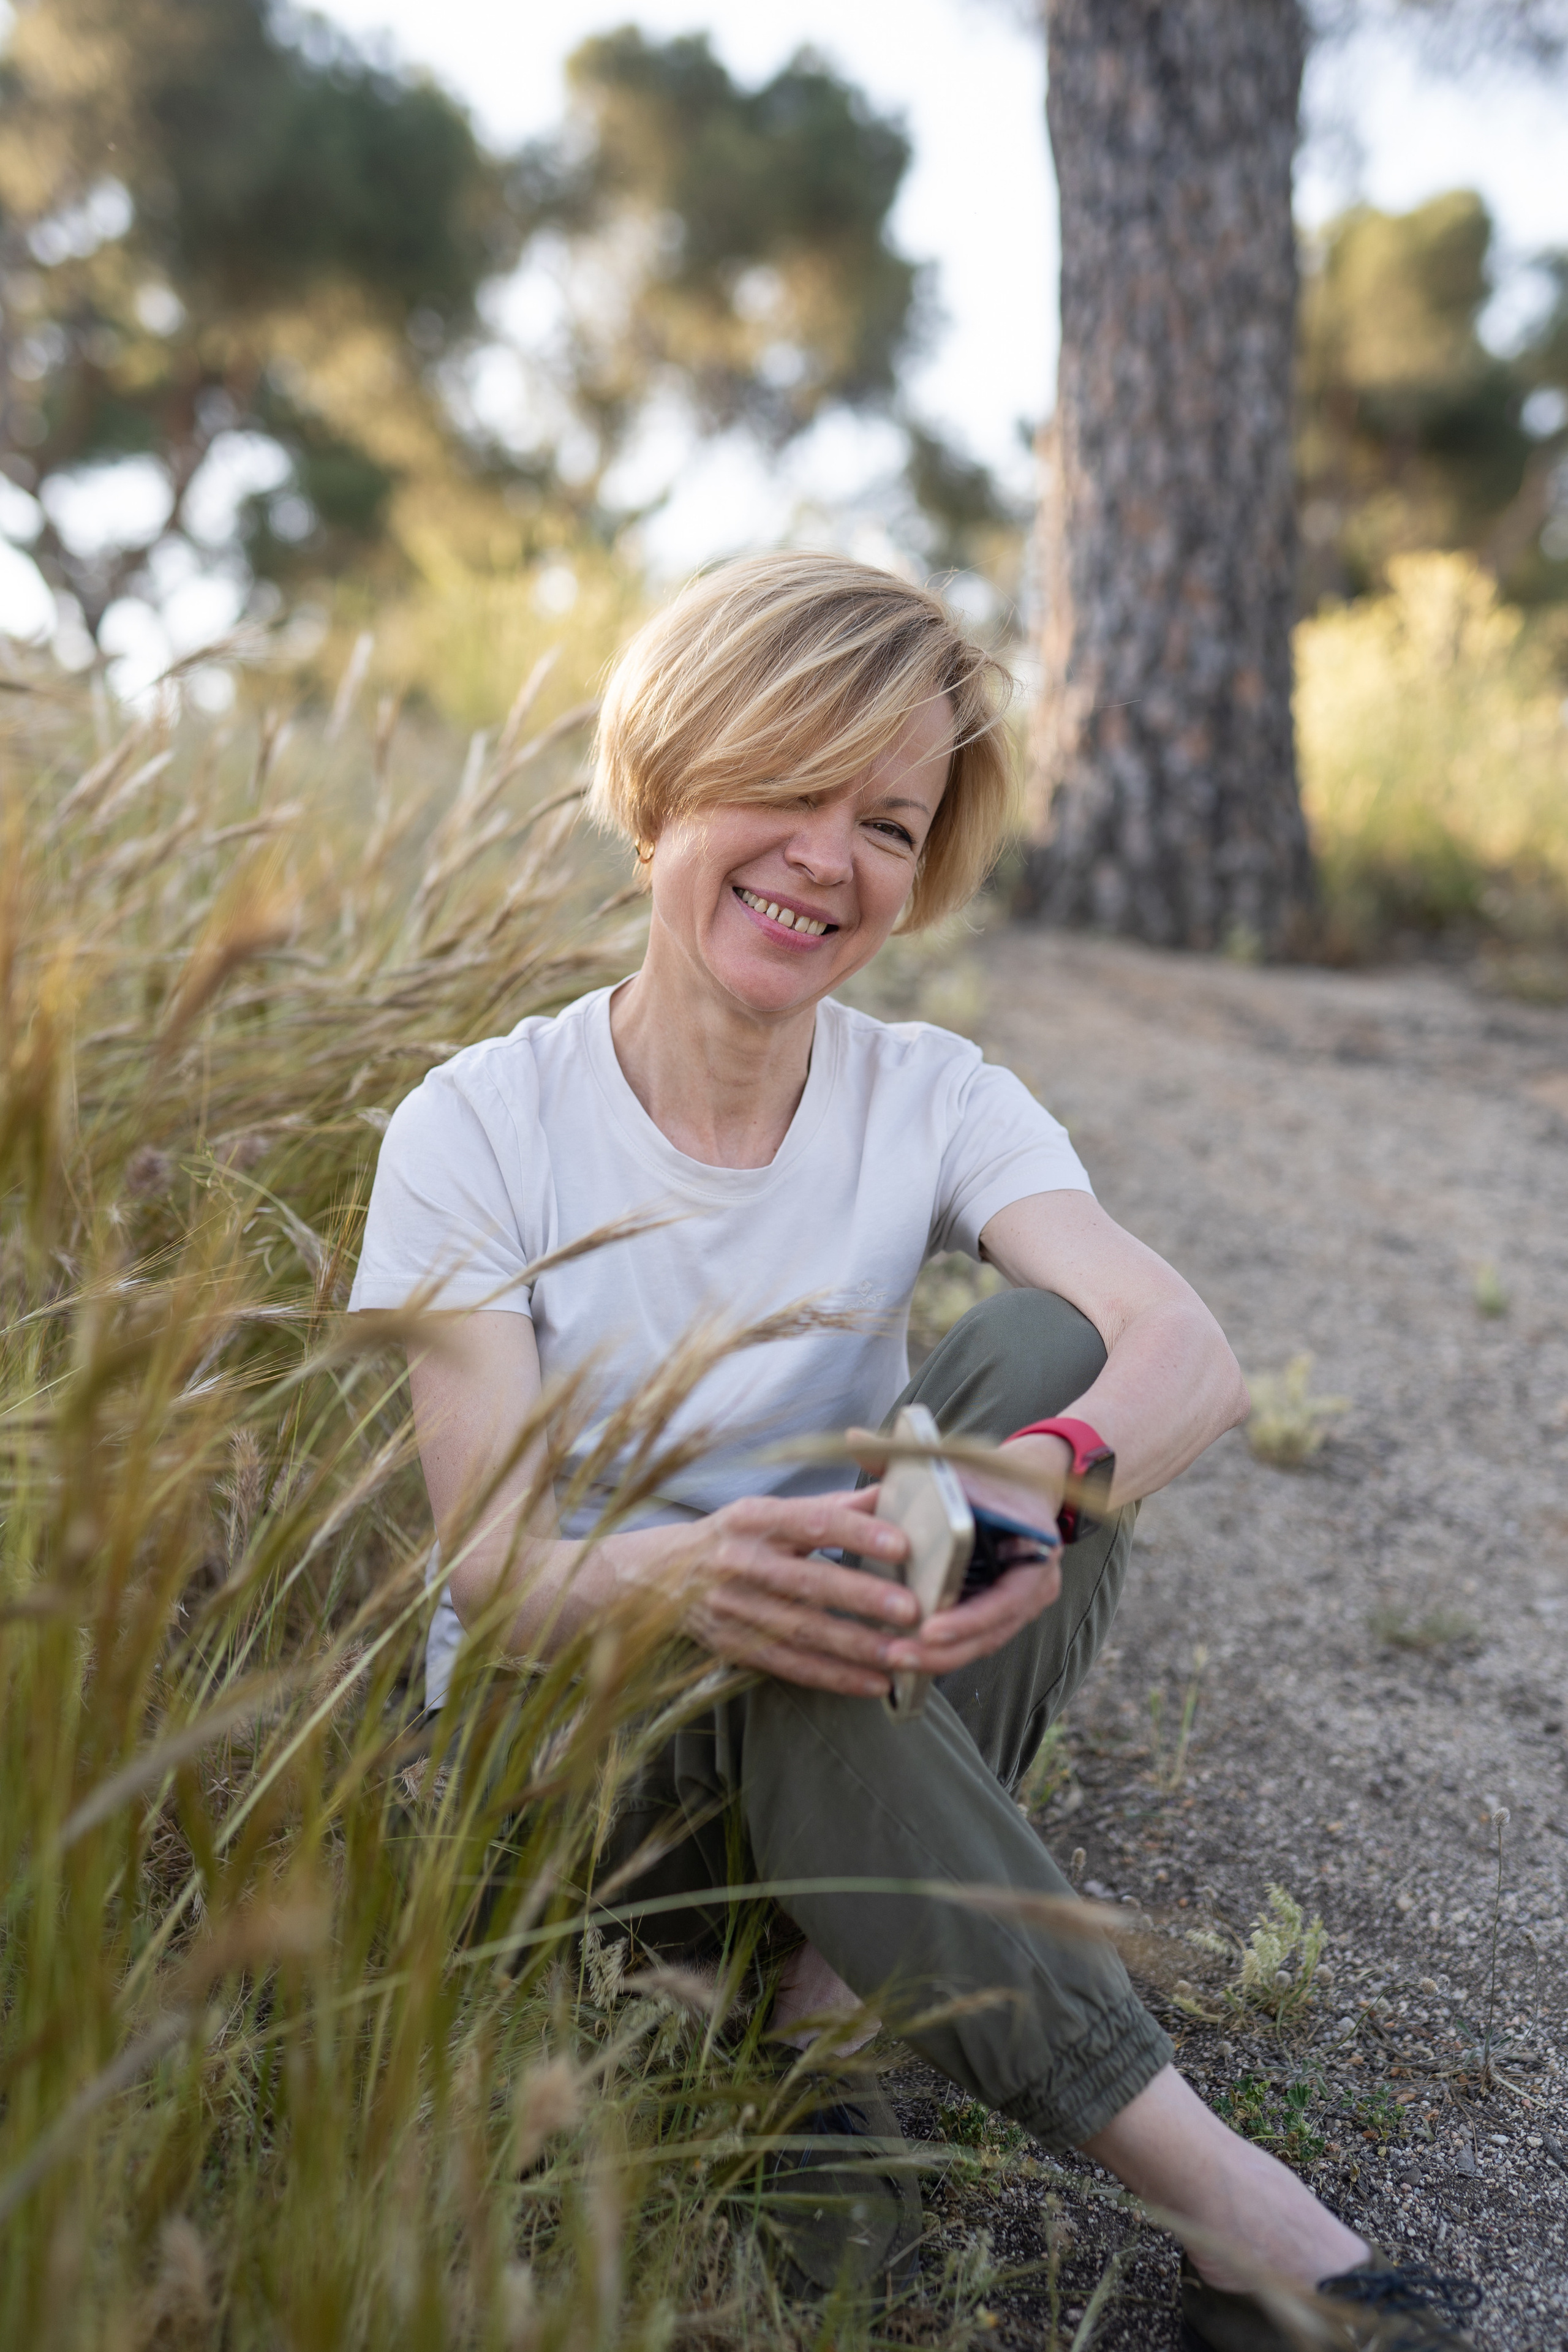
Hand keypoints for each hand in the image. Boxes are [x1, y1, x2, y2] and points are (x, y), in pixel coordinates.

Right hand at [672, 1488, 917, 1697]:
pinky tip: (875, 1683)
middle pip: (808, 1582)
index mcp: (753, 1519)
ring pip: (803, 1631)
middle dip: (862, 1597)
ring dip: (857, 1646)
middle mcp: (740, 1563)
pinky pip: (791, 1667)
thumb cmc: (730, 1539)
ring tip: (904, 1655)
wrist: (657, 1578)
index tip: (901, 1543)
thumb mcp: (768, 1512)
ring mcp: (735, 1610)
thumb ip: (831, 1506)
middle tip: (911, 1608)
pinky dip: (835, 1677)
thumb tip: (892, 1493)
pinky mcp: (735, 1648)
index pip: (810, 1521)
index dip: (856, 1532)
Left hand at [879, 1430, 1072, 1678]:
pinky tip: (905, 1657)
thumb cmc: (986, 1473)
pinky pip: (976, 1640)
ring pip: (983, 1642)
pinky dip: (944, 1651)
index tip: (928, 1627)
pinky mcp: (1002, 1613)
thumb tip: (854, 1439)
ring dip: (940, 1658)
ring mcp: (1022, 1601)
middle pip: (992, 1631)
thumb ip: (904, 1453)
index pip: (1006, 1596)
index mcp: (1035, 1545)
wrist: (1024, 1483)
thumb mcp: (956, 1459)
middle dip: (945, 1650)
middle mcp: (1036, 1581)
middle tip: (898, 1655)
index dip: (969, 1617)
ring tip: (893, 1661)